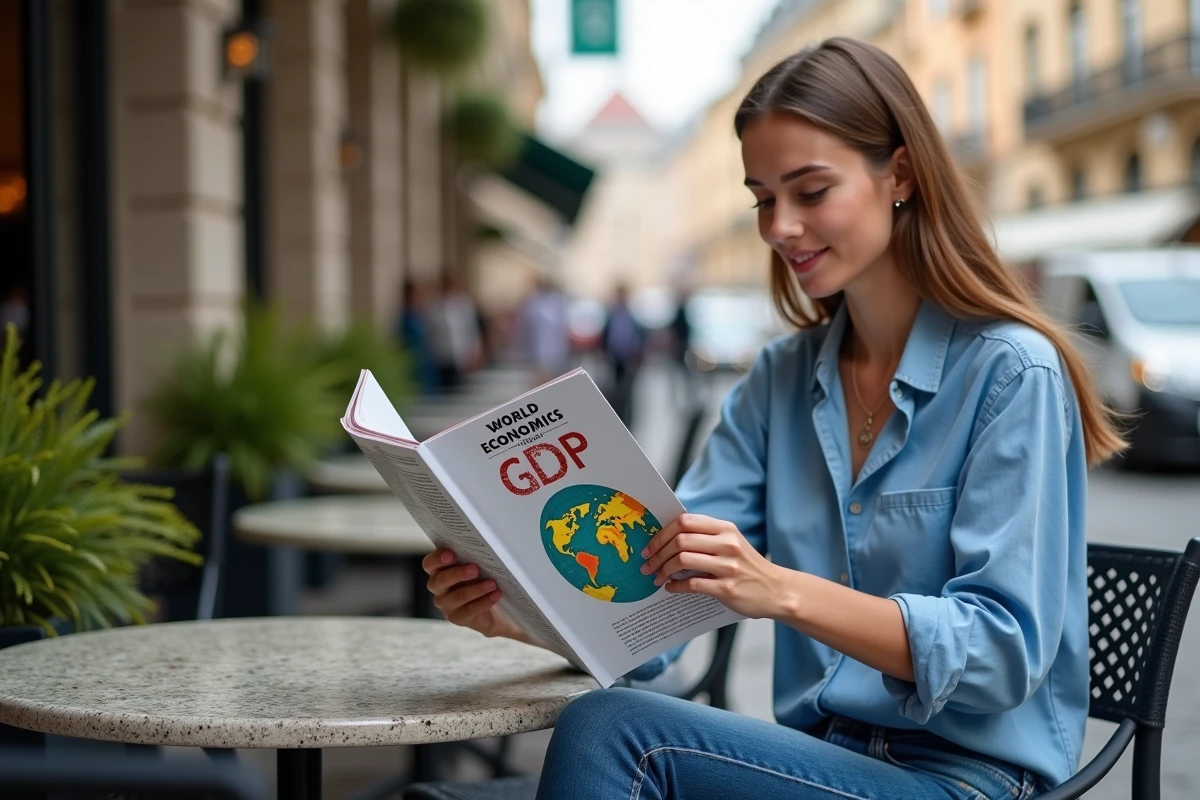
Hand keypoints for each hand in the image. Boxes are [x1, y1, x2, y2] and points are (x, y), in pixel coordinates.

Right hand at [421, 549, 523, 639]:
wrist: (493, 610)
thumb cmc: (481, 581)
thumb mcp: (476, 568)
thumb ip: (471, 559)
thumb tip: (481, 549)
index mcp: (439, 571)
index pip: (430, 564)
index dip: (437, 559)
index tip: (451, 554)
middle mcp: (439, 589)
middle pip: (441, 580)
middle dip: (458, 573)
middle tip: (475, 569)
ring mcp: (446, 605)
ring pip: (458, 596)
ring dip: (477, 588)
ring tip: (492, 583)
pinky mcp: (456, 618)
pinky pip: (469, 610)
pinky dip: (484, 602)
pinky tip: (495, 595)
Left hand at [640, 513, 783, 618]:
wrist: (777, 590)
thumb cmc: (748, 566)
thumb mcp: (731, 543)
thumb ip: (705, 537)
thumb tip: (667, 539)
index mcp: (725, 529)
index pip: (685, 522)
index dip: (662, 533)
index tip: (650, 546)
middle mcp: (727, 544)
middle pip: (680, 540)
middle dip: (658, 553)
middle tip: (647, 564)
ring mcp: (728, 566)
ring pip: (682, 560)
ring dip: (663, 569)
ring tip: (657, 576)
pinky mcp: (727, 588)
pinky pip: (691, 584)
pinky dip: (675, 586)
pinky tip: (670, 588)